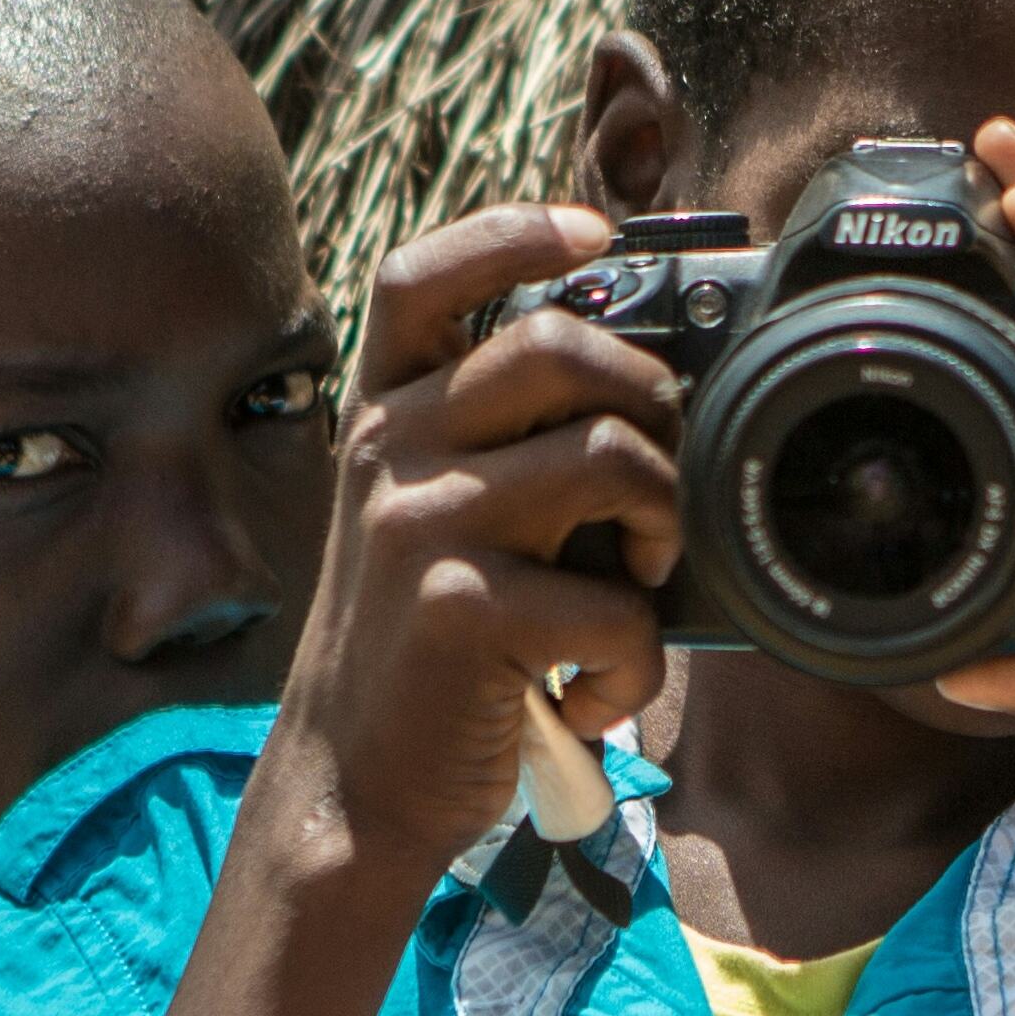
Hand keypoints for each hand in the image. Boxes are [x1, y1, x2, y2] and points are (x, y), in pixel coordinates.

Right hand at [252, 206, 683, 882]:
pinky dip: (636, 663)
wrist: (350, 782)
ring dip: (663, 524)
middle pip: (557, 345)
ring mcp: (420, 524)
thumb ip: (500, 447)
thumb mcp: (431, 519)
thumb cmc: (426, 646)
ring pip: (609, 457)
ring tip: (636, 587)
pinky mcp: (460, 611)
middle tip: (656, 485)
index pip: (424, 277)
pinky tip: (594, 694)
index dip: (511, 233)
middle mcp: (391, 450)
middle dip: (650, 401)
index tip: (596, 234)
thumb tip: (645, 396)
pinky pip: (615, 603)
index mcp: (385, 415)